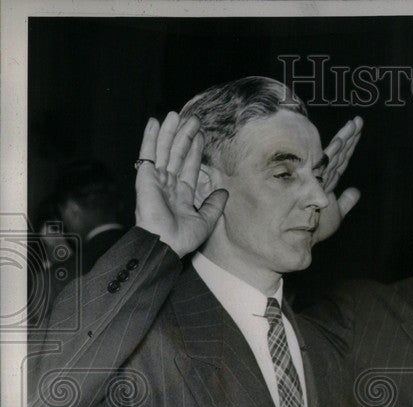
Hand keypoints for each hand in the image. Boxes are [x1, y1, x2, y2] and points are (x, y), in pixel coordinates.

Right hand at [134, 112, 227, 257]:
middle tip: (193, 119)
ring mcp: (155, 179)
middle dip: (184, 136)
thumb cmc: (182, 238)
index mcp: (181, 194)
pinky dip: (150, 138)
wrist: (164, 243)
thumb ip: (214, 205)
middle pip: (177, 155)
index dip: (194, 151)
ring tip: (176, 114)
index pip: (189, 167)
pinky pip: (147, 153)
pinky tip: (154, 123)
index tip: (201, 135)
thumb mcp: (205, 221)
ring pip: (164, 150)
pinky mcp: (145, 176)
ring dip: (169, 132)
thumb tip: (224, 192)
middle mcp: (167, 185)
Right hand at [314, 116, 363, 242]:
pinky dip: (333, 152)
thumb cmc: (314, 228)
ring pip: (335, 154)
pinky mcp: (314, 181)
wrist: (299, 236)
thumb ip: (346, 202)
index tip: (357, 130)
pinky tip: (341, 141)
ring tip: (355, 124)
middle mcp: (323, 176)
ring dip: (345, 139)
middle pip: (340, 153)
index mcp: (327, 182)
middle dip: (350, 137)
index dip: (350, 146)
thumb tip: (356, 192)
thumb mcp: (336, 215)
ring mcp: (318, 177)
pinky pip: (325, 165)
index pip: (342, 160)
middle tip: (359, 121)